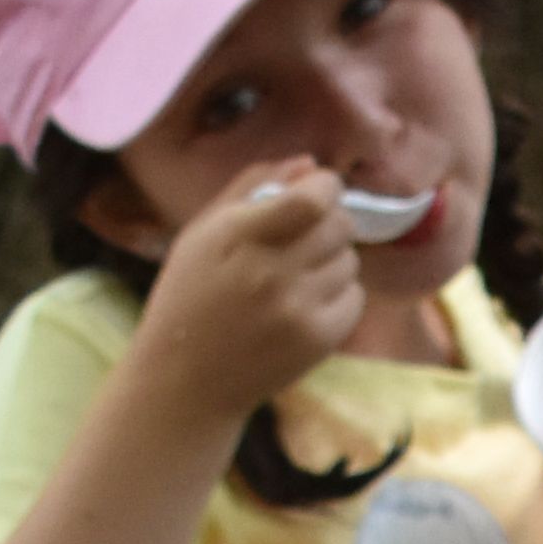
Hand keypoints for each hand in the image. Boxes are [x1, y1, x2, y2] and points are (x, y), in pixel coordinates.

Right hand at [133, 157, 371, 427]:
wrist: (187, 380)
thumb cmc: (191, 296)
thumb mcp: (203, 232)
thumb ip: (253, 188)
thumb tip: (308, 164)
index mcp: (238, 237)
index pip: (312, 200)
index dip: (326, 186)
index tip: (320, 189)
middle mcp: (272, 273)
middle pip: (340, 225)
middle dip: (329, 221)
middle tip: (305, 236)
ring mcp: (298, 310)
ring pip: (350, 260)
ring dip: (332, 259)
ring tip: (297, 275)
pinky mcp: (317, 341)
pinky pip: (355, 297)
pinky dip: (339, 295)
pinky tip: (305, 303)